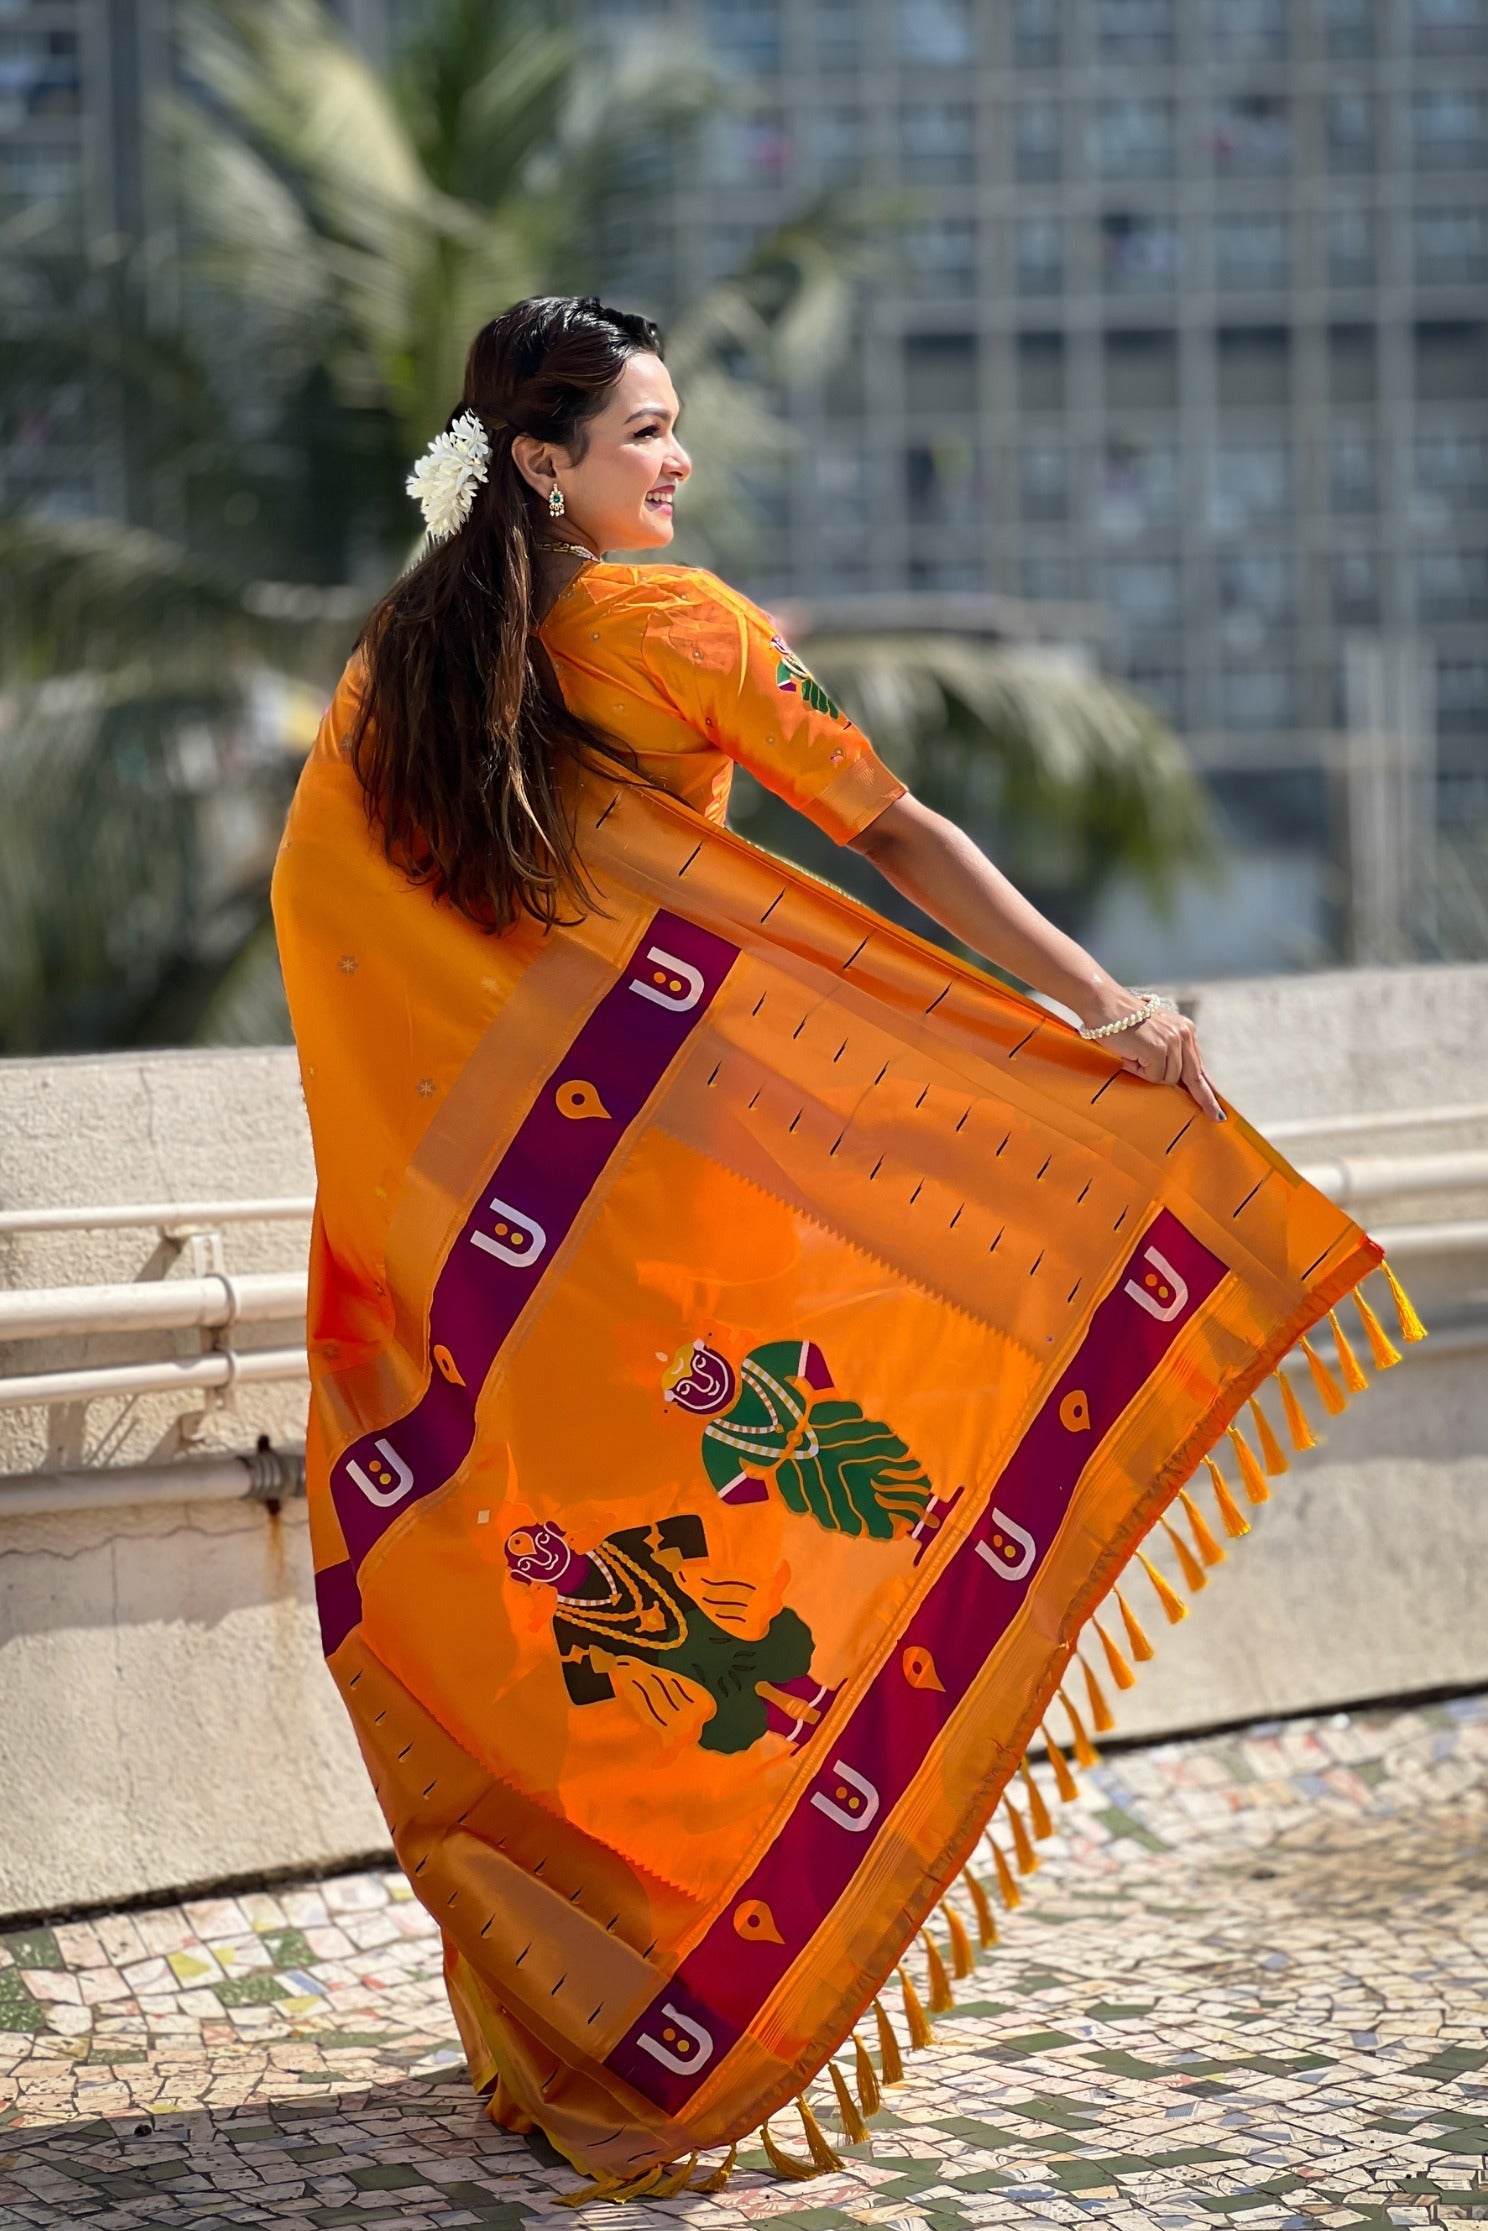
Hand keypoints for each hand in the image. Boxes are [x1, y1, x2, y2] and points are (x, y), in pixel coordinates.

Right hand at [1116, 1005, 1224, 1121]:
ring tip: (1134, 1056)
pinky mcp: (1158, 1049)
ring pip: (1169, 1079)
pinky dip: (1139, 1071)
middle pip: (1193, 1076)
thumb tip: (1181, 1082)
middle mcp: (1183, 1034)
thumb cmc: (1123, 1023)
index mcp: (1185, 1030)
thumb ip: (1171, 1054)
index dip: (1208, 1087)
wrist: (1105, 1005)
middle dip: (1204, 1098)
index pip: (1199, 1065)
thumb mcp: (1155, 1036)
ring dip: (1149, 1073)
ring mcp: (1172, 1041)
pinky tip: (1130, 1055)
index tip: (1219, 1107)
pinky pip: (1153, 1076)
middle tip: (1217, 1116)